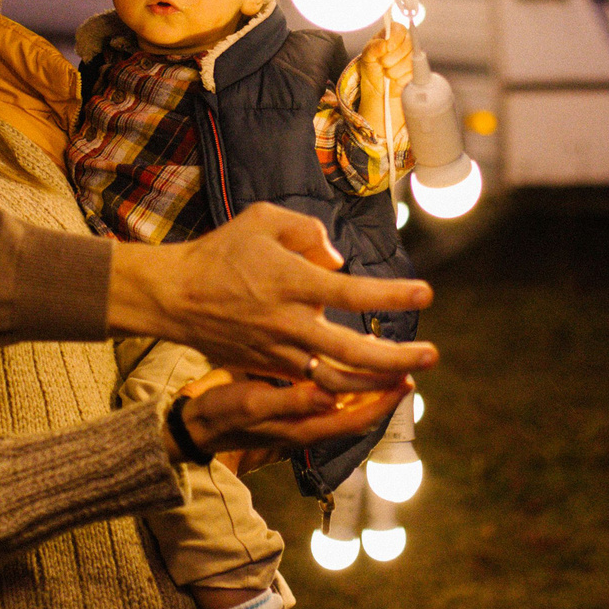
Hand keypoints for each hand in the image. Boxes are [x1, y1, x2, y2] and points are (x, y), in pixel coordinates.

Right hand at [106, 204, 434, 386]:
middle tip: (432, 356)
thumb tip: (338, 260)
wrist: (176, 296)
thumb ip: (308, 231)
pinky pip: (316, 385)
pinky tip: (371, 385)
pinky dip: (346, 389)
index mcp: (292, 282)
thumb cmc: (222, 251)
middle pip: (353, 352)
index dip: (392, 296)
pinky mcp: (270, 368)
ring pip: (337, 379)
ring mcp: (280, 351)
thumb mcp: (263, 218)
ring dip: (377, 382)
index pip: (353, 293)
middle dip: (398, 358)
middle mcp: (290, 322)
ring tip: (409, 378)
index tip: (425, 294)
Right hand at [178, 375, 409, 453]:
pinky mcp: (291, 412)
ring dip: (368, 390)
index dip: (384, 402)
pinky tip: (348, 368)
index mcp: (303, 428)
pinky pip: (329, 403)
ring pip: (345, 410)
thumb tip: (330, 398)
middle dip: (384, 395)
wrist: (197, 424)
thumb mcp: (253, 403)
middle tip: (408, 367)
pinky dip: (346, 387)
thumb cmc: (222, 412)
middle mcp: (308, 429)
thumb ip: (291, 401)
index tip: (407, 380)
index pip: (356, 419)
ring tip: (387, 365)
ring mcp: (300, 422)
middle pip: (358, 417)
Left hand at [357, 22, 414, 95]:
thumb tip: (385, 44)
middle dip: (391, 58)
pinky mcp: (416, 71)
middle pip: (408, 45)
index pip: (399, 29)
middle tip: (382, 63)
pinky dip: (400, 78)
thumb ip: (374, 48)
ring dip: (394, 70)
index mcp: (392, 34)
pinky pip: (412, 73)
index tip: (387, 49)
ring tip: (386, 72)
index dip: (394, 40)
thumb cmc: (372, 67)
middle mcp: (404, 42)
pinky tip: (394, 78)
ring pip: (410, 61)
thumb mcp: (367, 56)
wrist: (375, 87)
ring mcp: (412, 56)